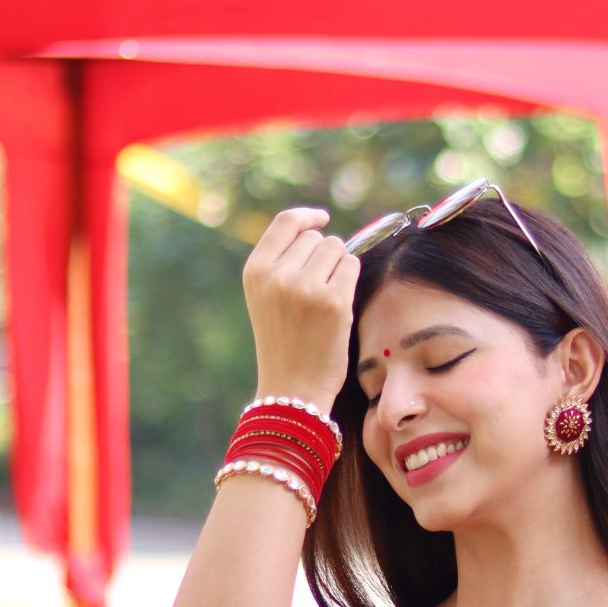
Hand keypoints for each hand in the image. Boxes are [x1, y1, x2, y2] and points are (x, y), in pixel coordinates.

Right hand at [241, 206, 359, 404]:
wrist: (291, 389)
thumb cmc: (284, 344)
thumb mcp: (266, 298)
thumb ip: (282, 263)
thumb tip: (318, 230)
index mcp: (256, 271)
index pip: (286, 222)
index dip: (308, 217)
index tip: (322, 219)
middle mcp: (278, 275)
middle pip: (316, 237)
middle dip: (323, 256)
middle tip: (317, 291)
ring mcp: (306, 287)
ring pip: (337, 249)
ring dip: (339, 267)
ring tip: (326, 300)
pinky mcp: (334, 301)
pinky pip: (352, 266)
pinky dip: (350, 280)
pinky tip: (339, 305)